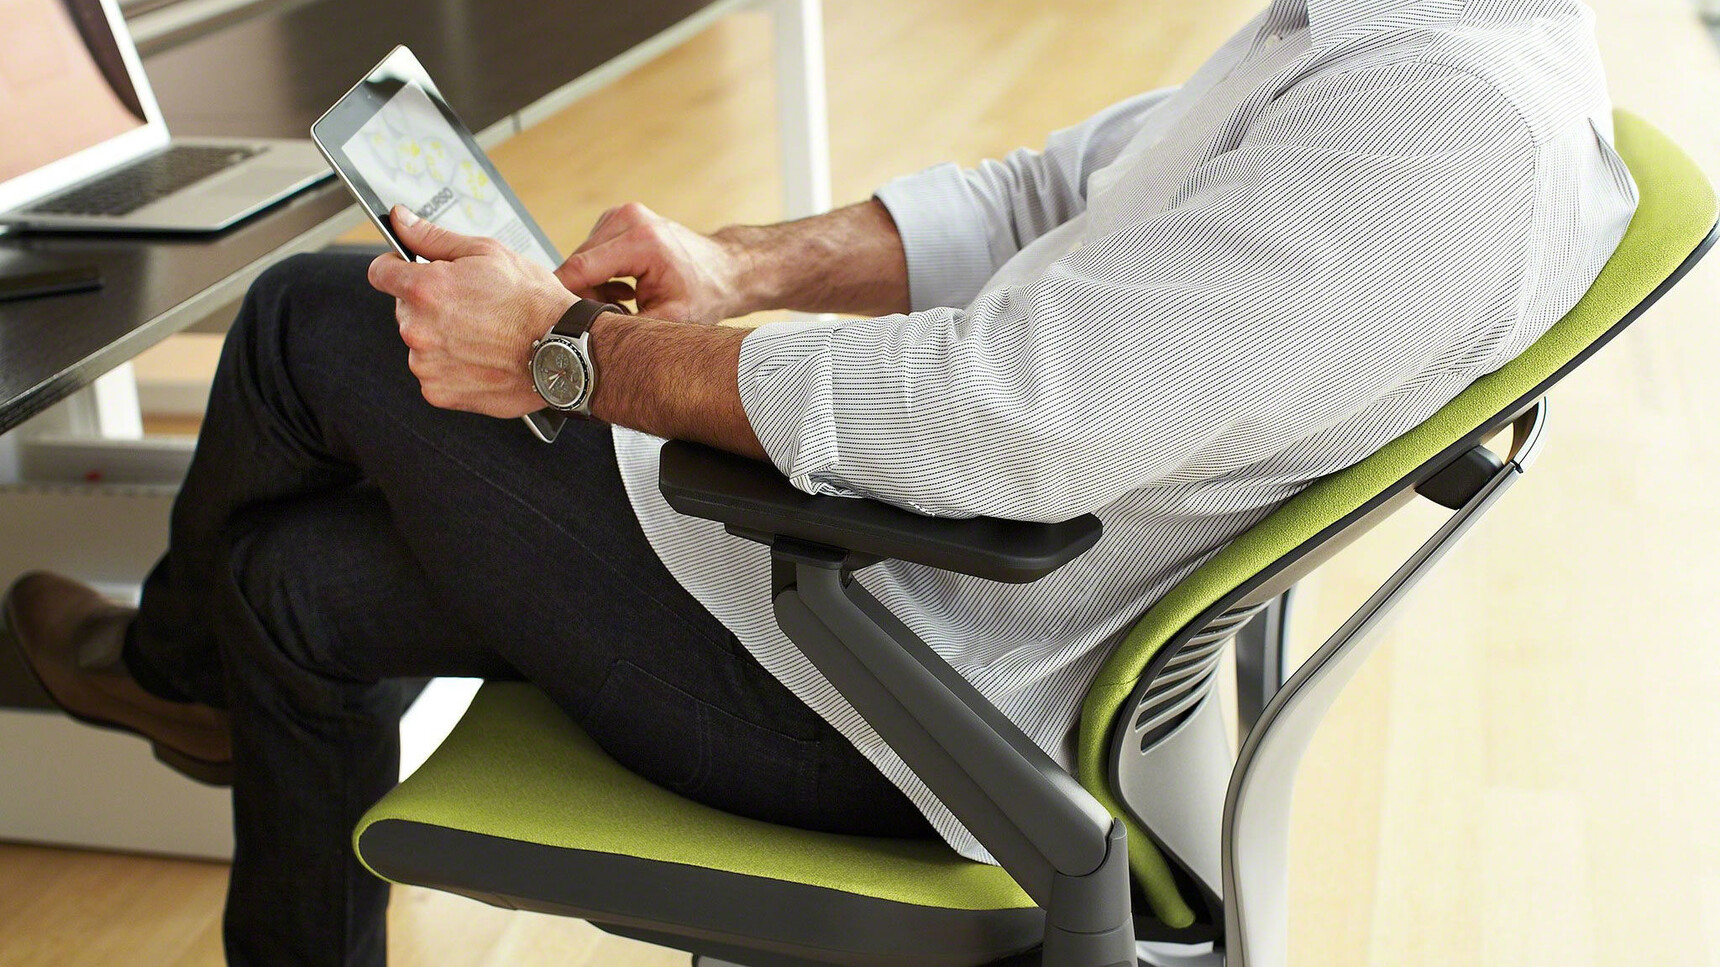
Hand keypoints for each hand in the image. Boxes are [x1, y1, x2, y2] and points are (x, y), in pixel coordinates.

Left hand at [367, 206, 573, 417]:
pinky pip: (434, 374)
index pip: (380, 272)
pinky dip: (453, 368)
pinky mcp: (439, 392)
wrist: (564, 350)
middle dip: (430, 305)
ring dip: (442, 338)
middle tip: (472, 307)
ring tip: (483, 335)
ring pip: (421, 343)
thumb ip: (433, 238)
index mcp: (425, 289)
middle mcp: (418, 328)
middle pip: (405, 310)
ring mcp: (426, 364)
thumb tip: (401, 220)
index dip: (397, 267)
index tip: (412, 271)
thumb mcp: (487, 253)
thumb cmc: (533, 302)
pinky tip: (482, 357)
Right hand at [556, 202, 749, 324]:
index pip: (580, 267)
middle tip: (608, 318)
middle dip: (582, 295)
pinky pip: (591, 252)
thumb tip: (590, 337)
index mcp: (641, 241)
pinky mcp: (618, 219)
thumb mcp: (670, 320)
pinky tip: (625, 290)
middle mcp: (628, 219)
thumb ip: (627, 327)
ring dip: (593, 286)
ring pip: (581, 259)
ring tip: (624, 302)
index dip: (562, 295)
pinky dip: (600, 274)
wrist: (725, 270)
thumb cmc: (705, 293)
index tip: (553, 319)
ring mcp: (621, 215)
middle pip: (577, 263)